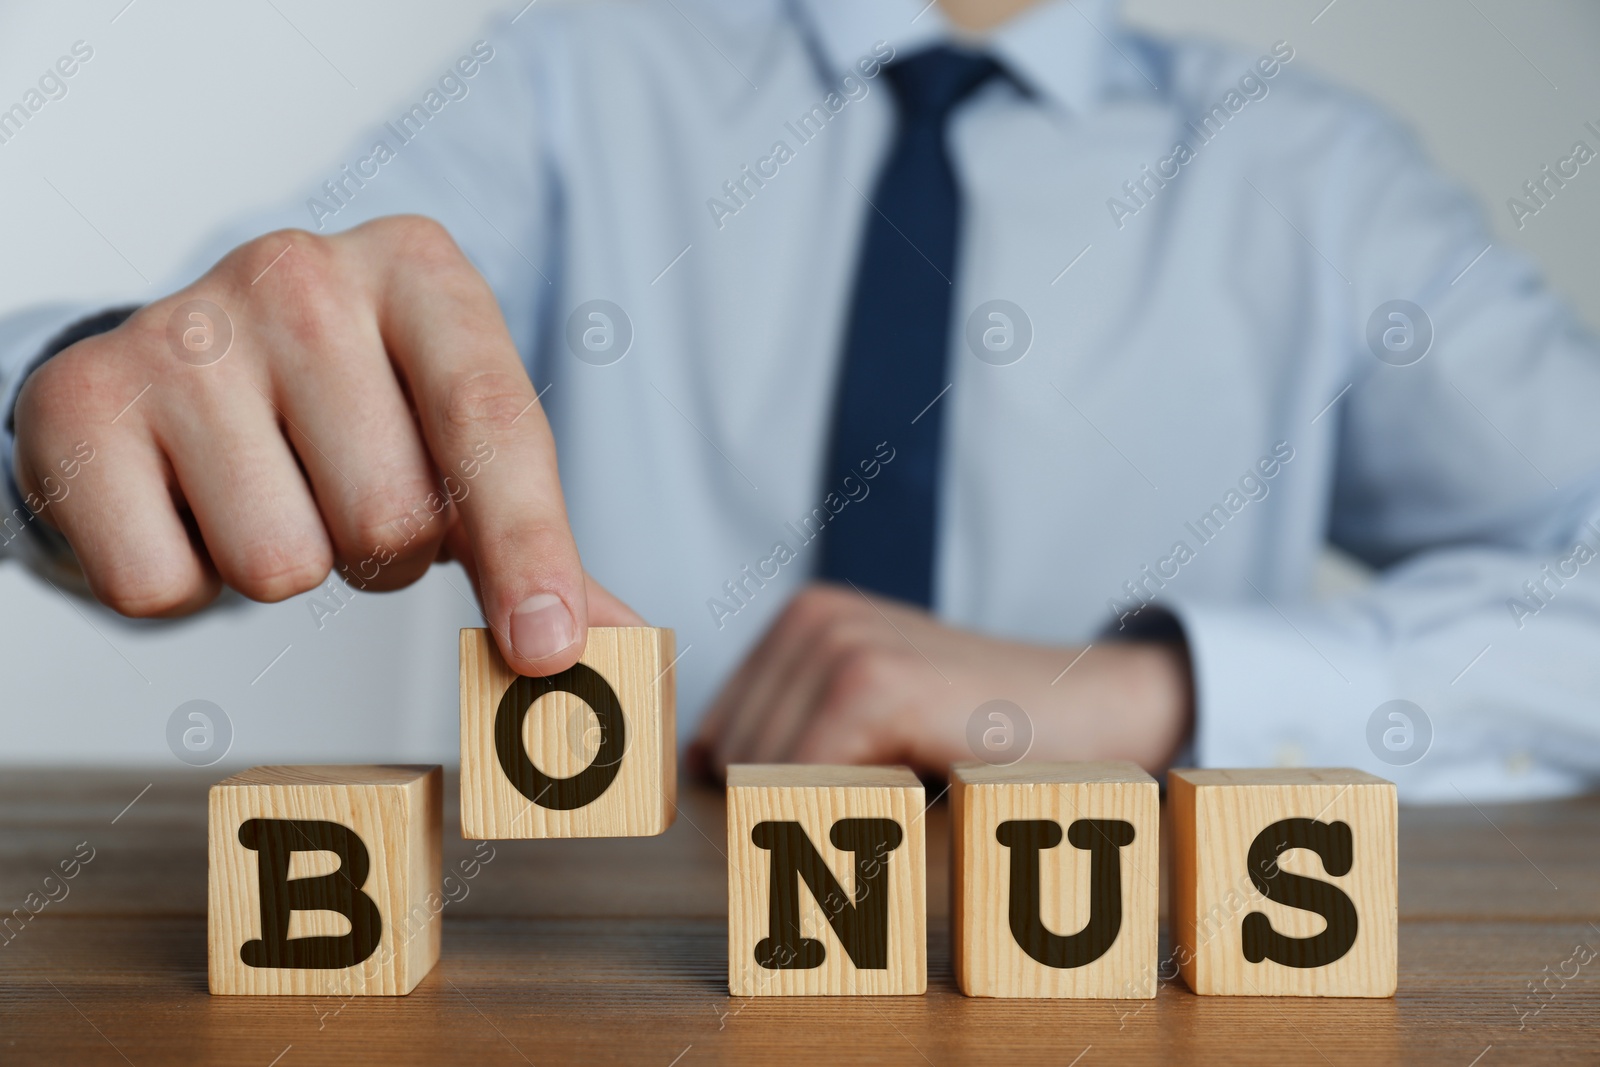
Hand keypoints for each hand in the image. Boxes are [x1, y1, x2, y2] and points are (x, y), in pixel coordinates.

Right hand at [11, 216, 639, 673]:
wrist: (175, 364)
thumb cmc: (346, 410)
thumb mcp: (454, 442)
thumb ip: (536, 545)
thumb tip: (621, 646)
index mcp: (420, 272)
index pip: (493, 425)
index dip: (528, 549)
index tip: (547, 650)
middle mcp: (300, 274)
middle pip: (390, 522)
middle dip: (383, 554)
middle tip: (348, 500)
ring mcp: (182, 330)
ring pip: (281, 565)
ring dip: (290, 567)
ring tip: (270, 493)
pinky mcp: (81, 402)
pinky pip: (165, 587)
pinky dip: (184, 581)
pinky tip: (186, 506)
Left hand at [690, 583, 1191, 778]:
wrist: (1094, 714)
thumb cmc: (984, 738)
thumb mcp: (871, 730)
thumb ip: (793, 743)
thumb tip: (699, 788)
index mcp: (802, 621)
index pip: (714, 739)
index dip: (751, 800)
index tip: (807, 831)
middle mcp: (810, 617)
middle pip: (728, 764)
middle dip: (783, 814)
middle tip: (875, 821)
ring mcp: (836, 641)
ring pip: (757, 779)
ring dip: (821, 818)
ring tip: (901, 799)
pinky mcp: (868, 678)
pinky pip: (797, 783)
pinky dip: (839, 819)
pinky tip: (905, 804)